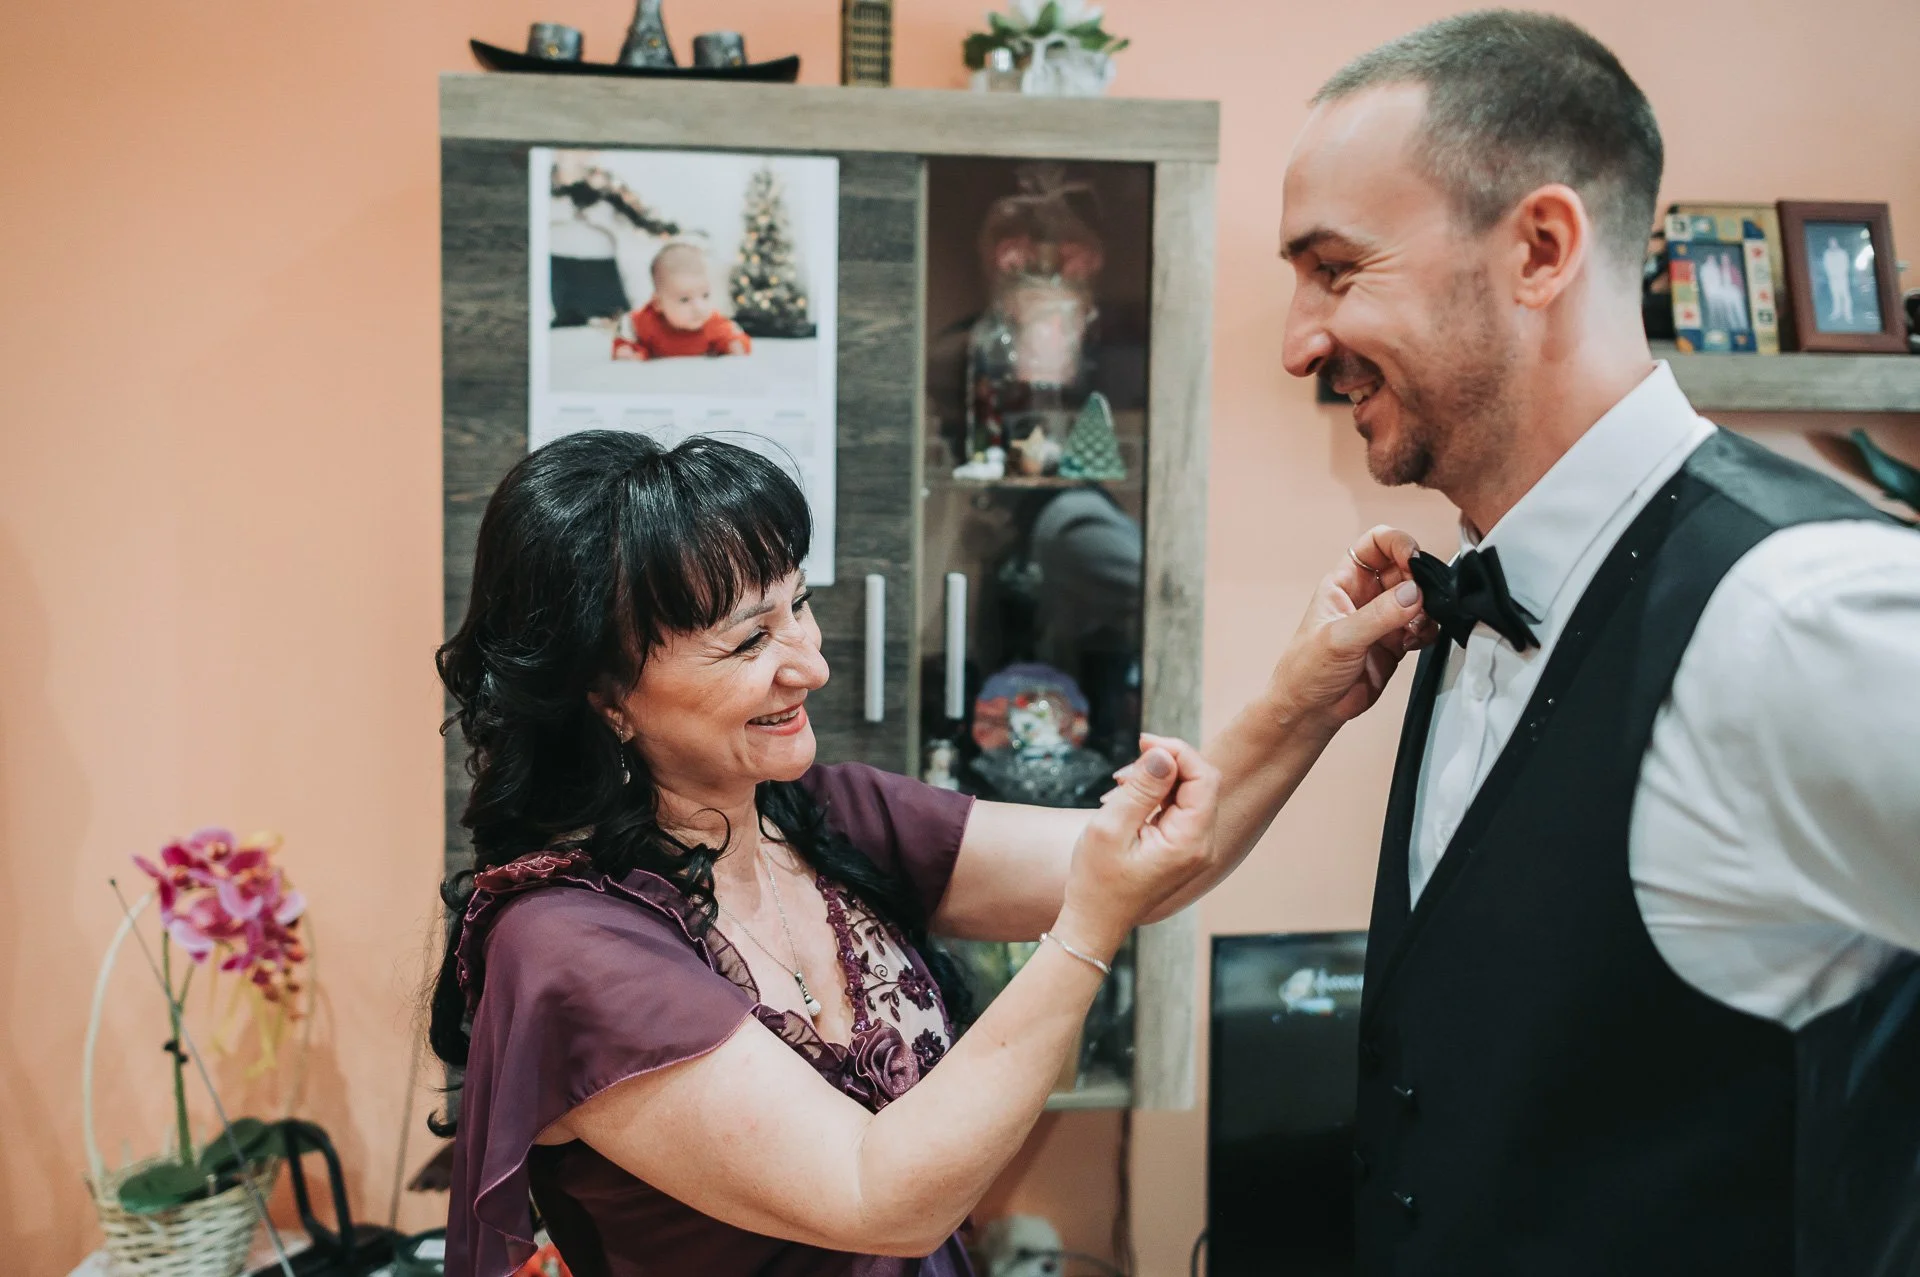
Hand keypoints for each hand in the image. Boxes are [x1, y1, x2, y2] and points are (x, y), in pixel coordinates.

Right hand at [1055, 739, 1219, 959]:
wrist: (1095, 921)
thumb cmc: (1096, 880)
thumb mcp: (1110, 828)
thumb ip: (1141, 789)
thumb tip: (1163, 753)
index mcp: (1190, 842)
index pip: (1203, 777)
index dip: (1177, 751)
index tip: (1142, 742)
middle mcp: (1202, 845)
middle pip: (1201, 782)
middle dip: (1167, 762)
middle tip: (1126, 768)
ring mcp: (1196, 849)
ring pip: (1191, 792)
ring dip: (1160, 778)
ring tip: (1122, 785)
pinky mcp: (1184, 849)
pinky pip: (1181, 808)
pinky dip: (1159, 794)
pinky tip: (1130, 798)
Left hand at [1268, 526, 1436, 729]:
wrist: (1311, 711)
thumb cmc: (1306, 670)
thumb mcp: (1339, 638)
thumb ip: (1378, 615)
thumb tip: (1413, 593)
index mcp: (1345, 582)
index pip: (1375, 544)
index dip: (1397, 543)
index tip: (1412, 557)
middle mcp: (1366, 595)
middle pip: (1404, 568)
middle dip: (1418, 579)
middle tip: (1421, 597)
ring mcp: (1383, 619)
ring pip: (1418, 598)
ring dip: (1426, 608)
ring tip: (1415, 625)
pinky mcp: (1396, 642)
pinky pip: (1423, 626)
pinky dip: (1427, 630)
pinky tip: (1414, 642)